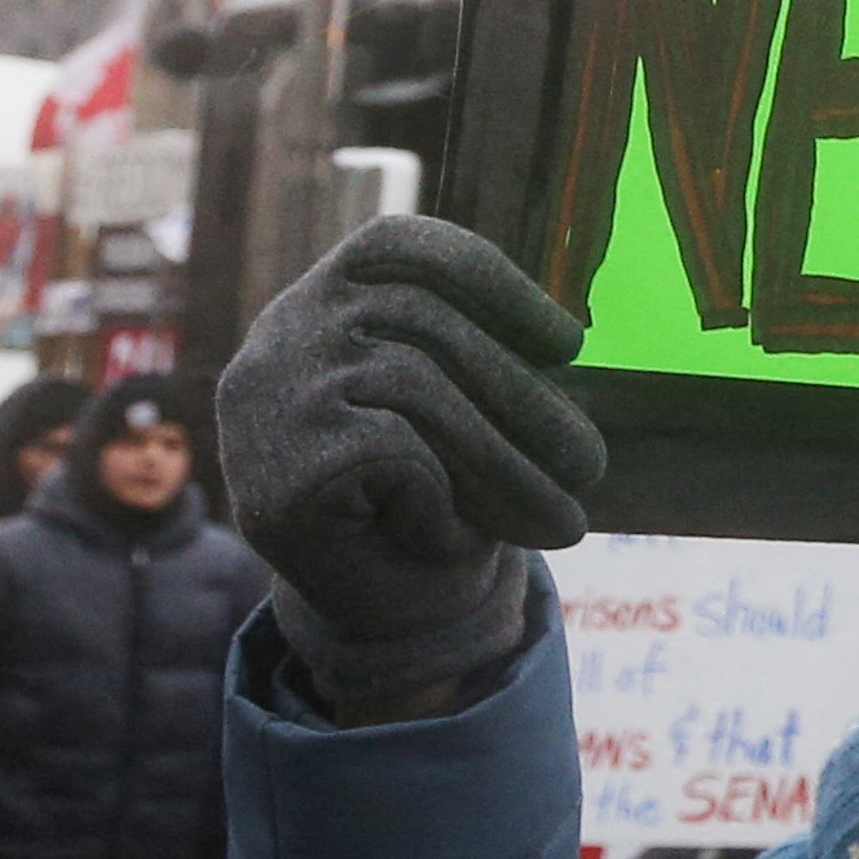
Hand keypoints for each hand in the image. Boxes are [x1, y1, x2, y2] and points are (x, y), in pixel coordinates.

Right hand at [219, 216, 605, 716]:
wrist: (379, 612)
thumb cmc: (438, 494)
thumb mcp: (463, 409)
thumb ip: (483, 352)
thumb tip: (568, 333)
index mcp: (325, 302)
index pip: (395, 247)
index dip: (490, 279)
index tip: (570, 344)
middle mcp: (281, 334)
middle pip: (423, 322)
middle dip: (525, 398)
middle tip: (591, 468)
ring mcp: (267, 396)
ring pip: (417, 388)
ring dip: (508, 464)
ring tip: (564, 523)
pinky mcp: (277, 464)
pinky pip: (394, 452)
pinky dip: (443, 498)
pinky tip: (452, 536)